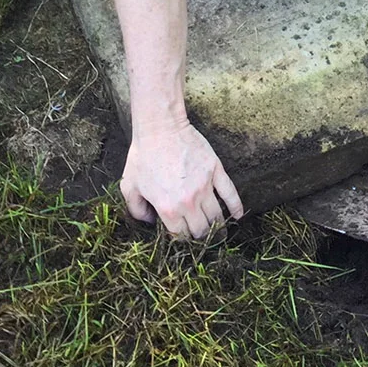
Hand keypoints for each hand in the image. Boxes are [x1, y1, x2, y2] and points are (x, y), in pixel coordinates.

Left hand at [121, 122, 243, 238]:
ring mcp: (205, 186)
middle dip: (200, 236)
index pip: (181, 236)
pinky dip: (236, 207)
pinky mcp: (216, 171)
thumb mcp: (129, 186)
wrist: (160, 128)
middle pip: (201, 230)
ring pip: (217, 216)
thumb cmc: (143, 156)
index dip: (181, 238)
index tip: (182, 234)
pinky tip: (238, 215)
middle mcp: (189, 202)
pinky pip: (230, 194)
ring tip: (219, 232)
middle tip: (200, 234)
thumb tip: (149, 222)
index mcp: (168, 209)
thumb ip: (136, 210)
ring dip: (218, 227)